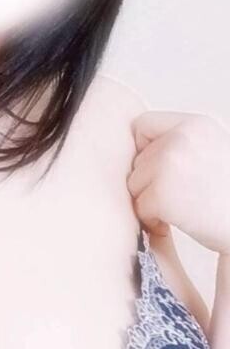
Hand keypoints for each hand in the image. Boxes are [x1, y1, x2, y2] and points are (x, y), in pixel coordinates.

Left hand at [127, 111, 229, 255]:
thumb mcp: (214, 150)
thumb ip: (181, 142)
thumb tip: (138, 148)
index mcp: (195, 125)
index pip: (143, 124)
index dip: (144, 148)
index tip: (159, 169)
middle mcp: (180, 139)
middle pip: (137, 159)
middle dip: (149, 182)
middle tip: (175, 198)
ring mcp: (169, 166)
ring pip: (133, 184)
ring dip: (148, 201)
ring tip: (176, 210)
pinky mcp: (162, 195)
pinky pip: (139, 207)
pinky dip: (151, 220)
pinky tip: (172, 224)